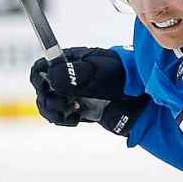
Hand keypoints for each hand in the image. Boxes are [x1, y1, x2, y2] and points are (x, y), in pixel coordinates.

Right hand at [29, 47, 147, 136]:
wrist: (143, 101)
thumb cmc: (125, 79)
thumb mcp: (101, 73)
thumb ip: (76, 74)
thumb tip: (52, 79)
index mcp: (72, 61)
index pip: (43, 65)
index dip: (40, 76)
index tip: (47, 87)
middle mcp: (68, 77)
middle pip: (42, 87)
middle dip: (50, 98)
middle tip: (67, 104)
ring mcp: (72, 94)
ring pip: (47, 103)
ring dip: (55, 111)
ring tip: (75, 112)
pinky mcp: (78, 109)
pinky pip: (58, 116)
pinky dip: (63, 120)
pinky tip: (76, 119)